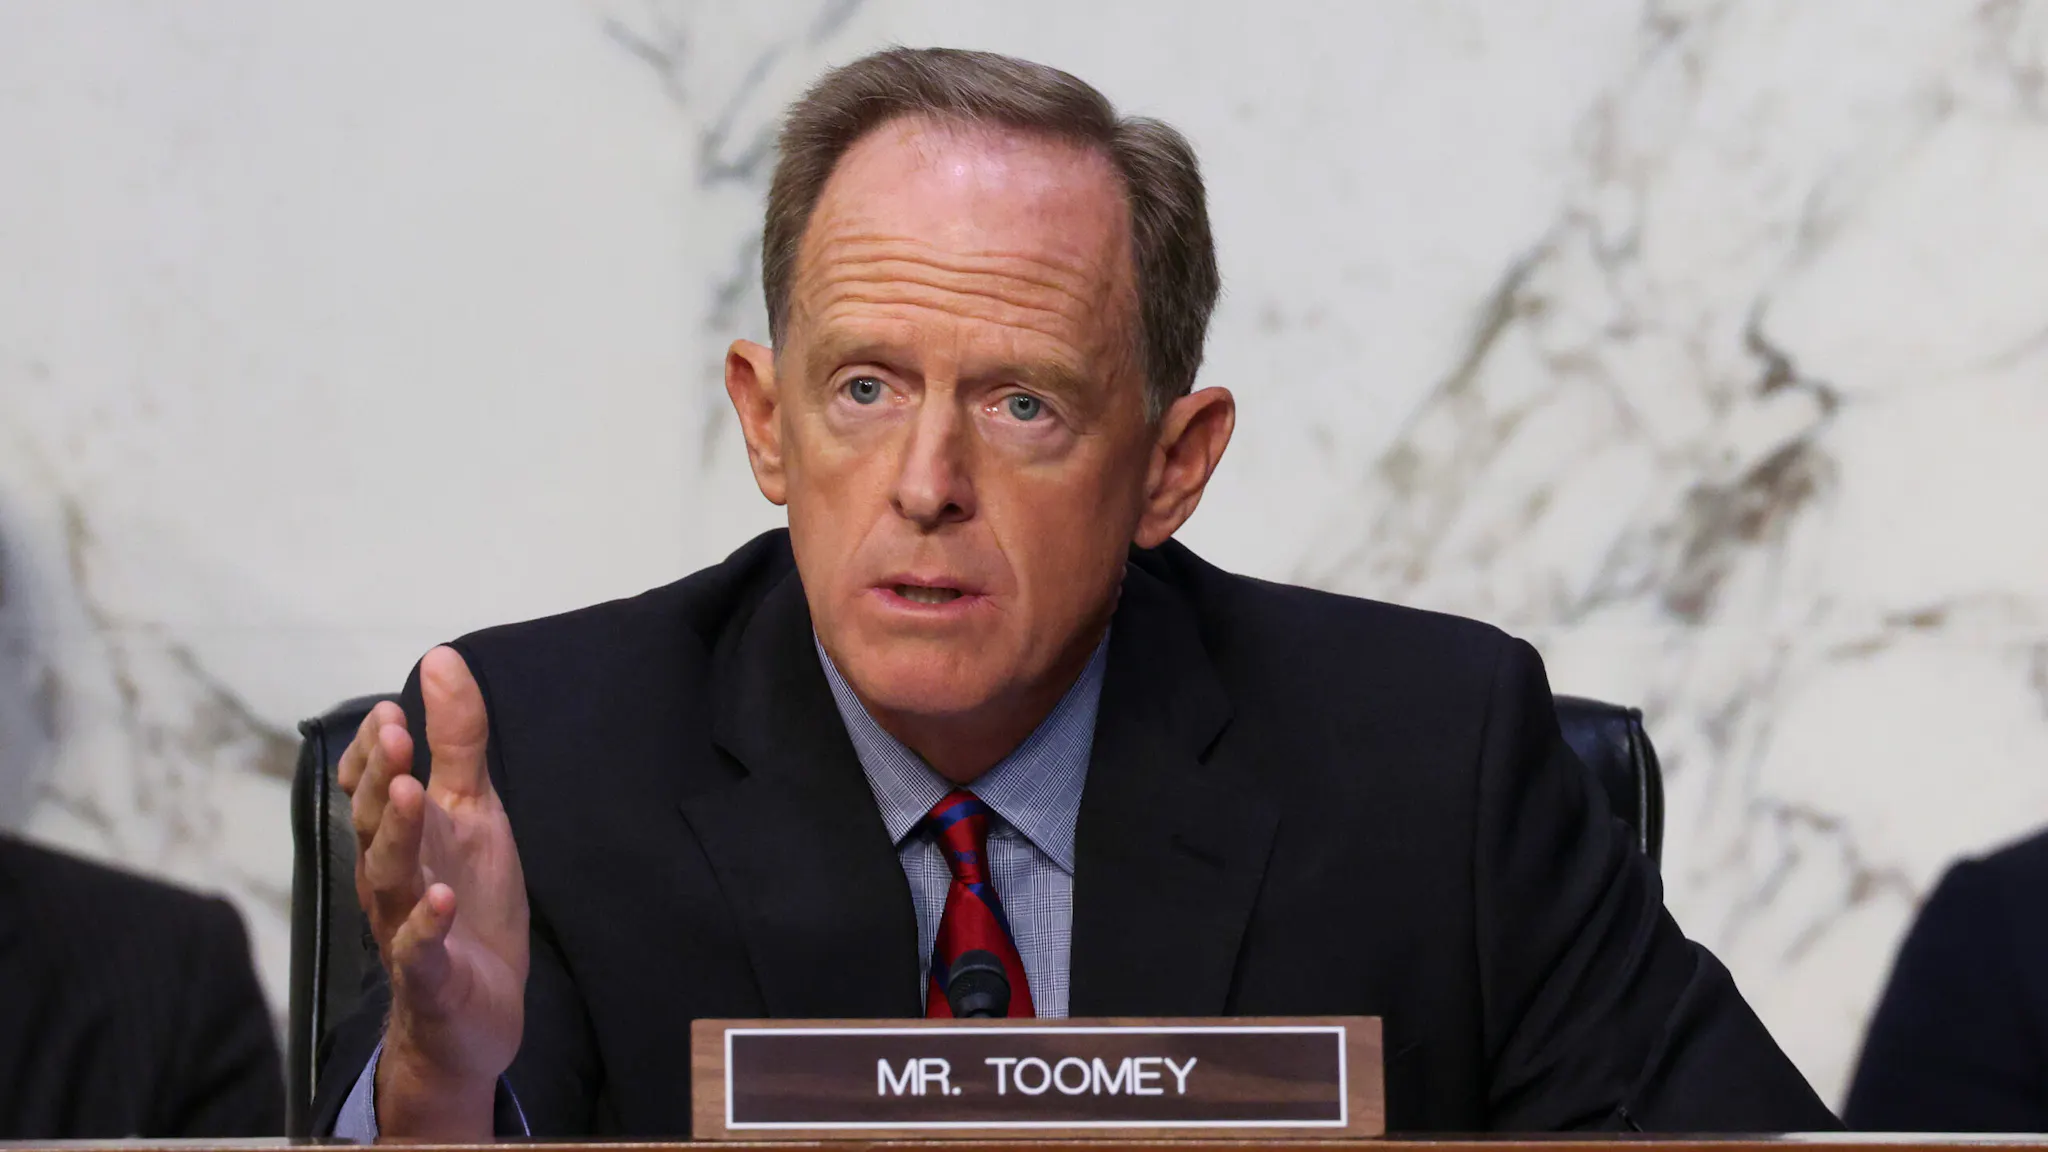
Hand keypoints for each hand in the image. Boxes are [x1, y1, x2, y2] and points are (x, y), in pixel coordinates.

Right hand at [338, 646, 529, 1137]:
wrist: (478, 1009)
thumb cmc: (468, 899)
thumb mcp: (474, 811)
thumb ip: (459, 741)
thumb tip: (443, 659)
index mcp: (403, 834)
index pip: (373, 784)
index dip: (378, 750)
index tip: (391, 711)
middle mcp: (393, 876)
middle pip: (373, 821)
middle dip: (383, 778)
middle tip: (398, 736)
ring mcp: (407, 925)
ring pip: (388, 877)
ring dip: (397, 834)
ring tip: (412, 794)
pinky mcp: (430, 976)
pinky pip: (419, 950)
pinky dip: (426, 924)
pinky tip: (440, 898)